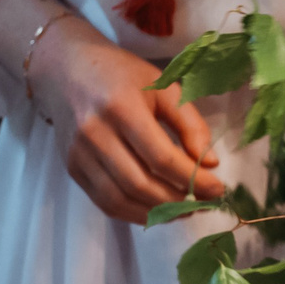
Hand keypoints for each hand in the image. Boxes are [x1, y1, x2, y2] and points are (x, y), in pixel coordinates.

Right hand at [31, 23, 223, 223]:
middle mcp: (95, 134)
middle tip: (203, 203)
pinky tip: (155, 209)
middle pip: (140, 184)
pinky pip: (104, 202)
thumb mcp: (163, 86)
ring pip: (120, 200)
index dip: (193, 179)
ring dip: (156, 213)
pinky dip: (133, 213)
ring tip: (182, 211)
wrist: (66, 70)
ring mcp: (79, 155)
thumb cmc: (121, 74)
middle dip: (177, 201)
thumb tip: (210, 164)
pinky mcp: (72, 168)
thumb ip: (190, 123)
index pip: (161, 158)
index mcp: (121, 107)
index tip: (218, 189)